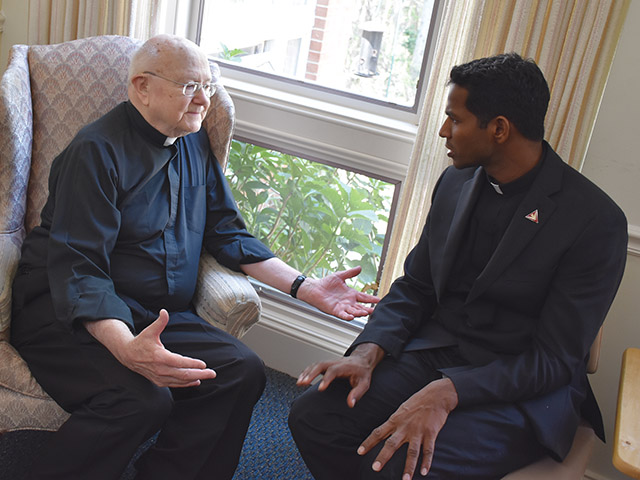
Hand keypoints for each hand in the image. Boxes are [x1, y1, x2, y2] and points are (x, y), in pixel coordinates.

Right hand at [87, 310, 216, 387]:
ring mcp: (160, 377)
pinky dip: (186, 384)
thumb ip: (160, 322)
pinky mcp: (159, 381)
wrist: (127, 355)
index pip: (180, 362)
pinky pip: (175, 384)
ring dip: (195, 379)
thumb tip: (164, 311)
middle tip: (213, 373)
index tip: (204, 364)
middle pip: (183, 374)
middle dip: (200, 374)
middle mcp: (160, 369)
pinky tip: (196, 381)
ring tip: (207, 376)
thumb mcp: (150, 331)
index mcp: (160, 357)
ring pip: (180, 381)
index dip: (193, 364)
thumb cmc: (141, 342)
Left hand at [297, 266, 379, 319]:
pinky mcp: (335, 311)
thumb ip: (350, 273)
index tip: (380, 300)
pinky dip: (347, 316)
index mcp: (351, 294)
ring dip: (359, 313)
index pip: (364, 297)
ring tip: (365, 313)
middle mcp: (348, 302)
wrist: (314, 288)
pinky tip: (352, 317)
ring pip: (354, 312)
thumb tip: (360, 267)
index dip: (372, 299)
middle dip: (368, 309)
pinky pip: (343, 314)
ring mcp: (342, 307)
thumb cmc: (326, 282)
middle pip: (361, 307)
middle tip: (375, 310)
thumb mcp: (340, 276)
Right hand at [297, 343, 384, 407]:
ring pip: (316, 364)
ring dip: (307, 373)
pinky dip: (307, 372)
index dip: (326, 379)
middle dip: (311, 373)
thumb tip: (350, 404)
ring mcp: (330, 363)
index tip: (320, 389)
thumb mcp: (364, 383)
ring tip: (299, 383)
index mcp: (345, 366)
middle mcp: (335, 362)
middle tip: (303, 383)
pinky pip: (314, 366)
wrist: (362, 361)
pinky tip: (301, 379)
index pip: (333, 370)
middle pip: (321, 364)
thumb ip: (357, 393)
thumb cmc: (362, 373)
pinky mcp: (326, 365)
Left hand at [357, 378, 458, 479]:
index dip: (369, 442)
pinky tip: (424, 472)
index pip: (378, 432)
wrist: (436, 395)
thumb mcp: (401, 409)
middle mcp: (405, 427)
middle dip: (383, 456)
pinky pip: (428, 450)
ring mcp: (418, 431)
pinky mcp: (431, 433)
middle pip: (392, 444)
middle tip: (375, 468)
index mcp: (395, 420)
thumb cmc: (417, 402)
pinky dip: (427, 462)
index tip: (359, 452)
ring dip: (408, 467)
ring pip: (412, 451)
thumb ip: (394, 422)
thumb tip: (385, 431)